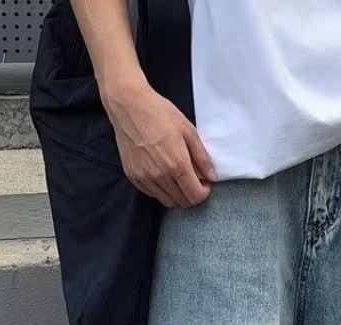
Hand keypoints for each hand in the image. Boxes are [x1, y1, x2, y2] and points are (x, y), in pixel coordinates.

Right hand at [102, 83, 216, 207]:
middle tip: (193, 180)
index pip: (195, 196)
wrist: (128, 105)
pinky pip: (151, 193)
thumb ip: (202, 157)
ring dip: (177, 194)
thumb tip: (211, 176)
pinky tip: (163, 174)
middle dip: (191, 194)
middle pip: (182, 202)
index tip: (204, 183)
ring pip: (166, 201)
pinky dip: (161, 190)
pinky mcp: (133, 176)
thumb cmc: (160, 113)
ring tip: (178, 177)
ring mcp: (144, 178)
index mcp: (177, 165)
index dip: (204, 193)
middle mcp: (160, 176)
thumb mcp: (188, 131)